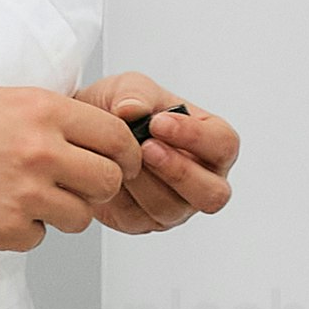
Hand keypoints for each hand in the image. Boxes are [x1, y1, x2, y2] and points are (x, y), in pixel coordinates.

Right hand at [0, 83, 145, 252]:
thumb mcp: (1, 98)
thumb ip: (48, 116)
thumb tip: (90, 135)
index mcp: (44, 111)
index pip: (117, 137)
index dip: (124, 154)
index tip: (119, 163)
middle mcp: (42, 150)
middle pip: (109, 181)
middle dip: (99, 188)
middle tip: (79, 188)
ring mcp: (26, 193)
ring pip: (80, 217)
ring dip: (63, 213)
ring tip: (29, 199)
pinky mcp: (6, 229)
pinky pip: (39, 239)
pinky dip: (23, 231)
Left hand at [89, 75, 238, 236]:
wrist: (85, 132)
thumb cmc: (121, 109)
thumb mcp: (129, 87)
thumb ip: (135, 93)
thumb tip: (132, 109)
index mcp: (211, 143)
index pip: (224, 145)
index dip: (196, 137)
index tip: (159, 123)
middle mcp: (201, 179)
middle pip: (213, 193)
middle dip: (178, 171)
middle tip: (146, 148)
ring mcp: (175, 205)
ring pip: (171, 208)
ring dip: (144, 182)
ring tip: (123, 157)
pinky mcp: (142, 221)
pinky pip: (137, 218)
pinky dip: (120, 195)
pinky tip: (111, 172)